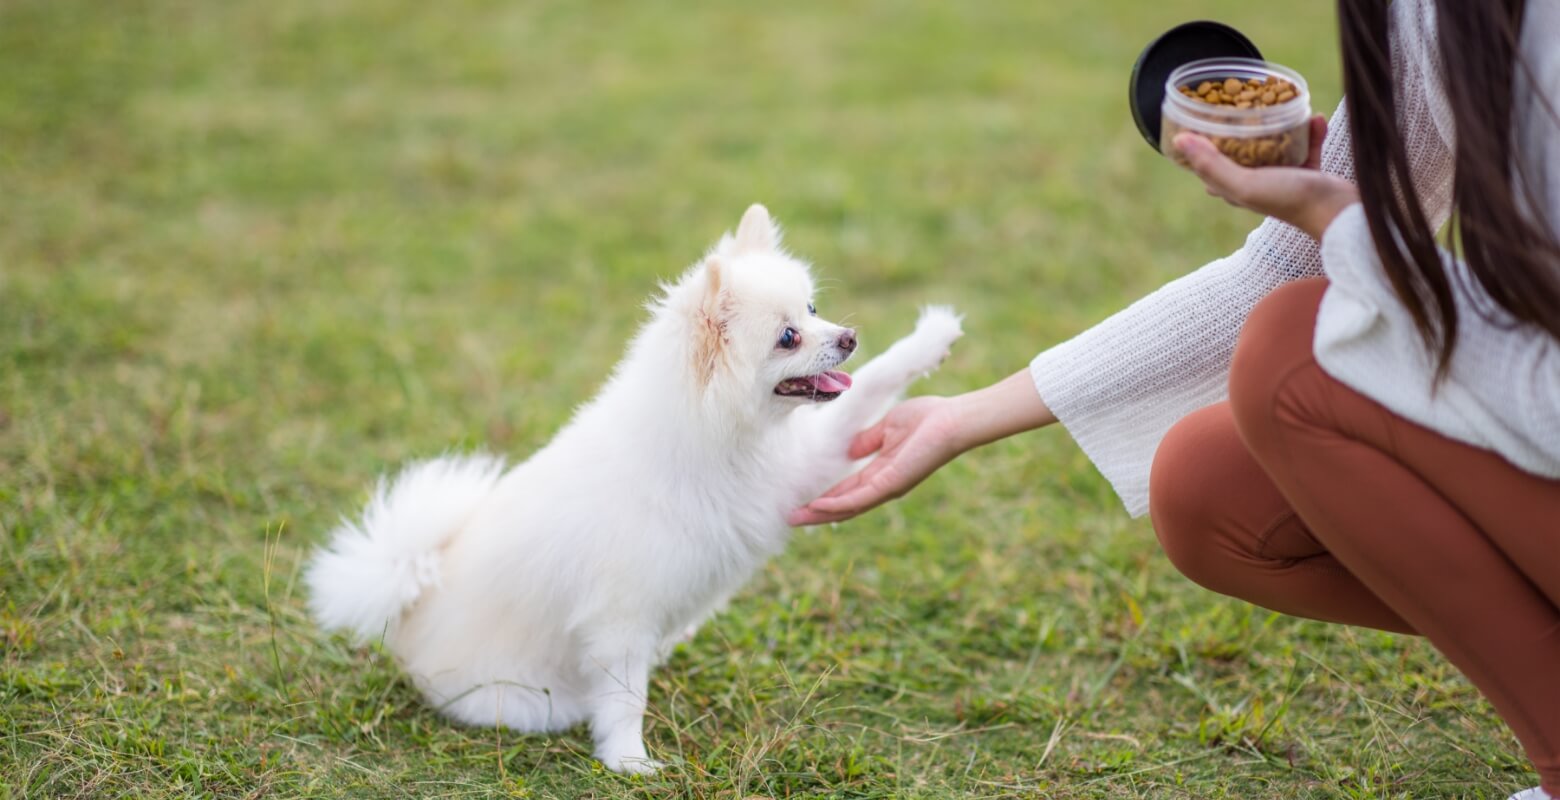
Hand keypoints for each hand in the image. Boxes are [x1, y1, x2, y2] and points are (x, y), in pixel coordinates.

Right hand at [788, 370, 1055, 525]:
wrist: (952, 419)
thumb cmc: (928, 418)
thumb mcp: (888, 427)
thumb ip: (868, 440)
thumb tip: (849, 450)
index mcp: (884, 472)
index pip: (850, 489)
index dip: (827, 497)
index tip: (805, 502)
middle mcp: (885, 485)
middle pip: (845, 505)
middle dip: (818, 512)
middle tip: (791, 518)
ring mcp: (889, 487)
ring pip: (849, 507)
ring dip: (822, 513)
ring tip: (797, 518)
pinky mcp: (893, 483)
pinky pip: (861, 497)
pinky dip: (839, 504)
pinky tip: (820, 506)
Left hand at [1172, 115, 1358, 238]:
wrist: (1341, 214)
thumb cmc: (1290, 200)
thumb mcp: (1245, 183)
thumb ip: (1212, 165)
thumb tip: (1180, 140)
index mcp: (1236, 189)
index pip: (1209, 165)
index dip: (1200, 145)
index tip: (1198, 117)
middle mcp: (1256, 183)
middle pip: (1241, 151)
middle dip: (1240, 128)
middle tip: (1240, 101)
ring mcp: (1284, 179)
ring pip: (1275, 145)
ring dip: (1279, 126)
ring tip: (1281, 104)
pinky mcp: (1310, 174)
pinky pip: (1307, 146)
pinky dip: (1310, 132)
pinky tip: (1316, 117)